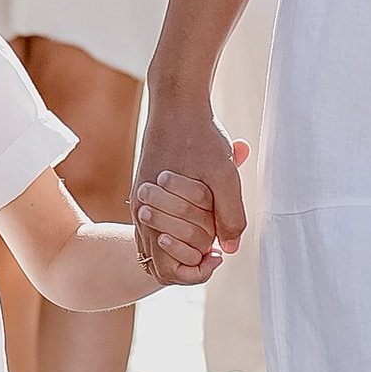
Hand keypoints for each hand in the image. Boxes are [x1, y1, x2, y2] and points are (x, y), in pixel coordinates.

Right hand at [133, 93, 248, 270]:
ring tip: (209, 221)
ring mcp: (140, 201)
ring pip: (158, 243)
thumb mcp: (225, 176)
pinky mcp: (144, 191)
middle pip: (163, 260)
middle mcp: (140, 211)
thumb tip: (227, 250)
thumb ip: (230, 216)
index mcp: (152, 212)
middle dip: (192, 252)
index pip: (170, 269)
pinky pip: (156, 224)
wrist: (177, 102)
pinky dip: (177, 226)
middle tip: (215, 233)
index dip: (198, 268)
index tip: (218, 253)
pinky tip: (199, 210)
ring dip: (185, 239)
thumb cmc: (201, 137)